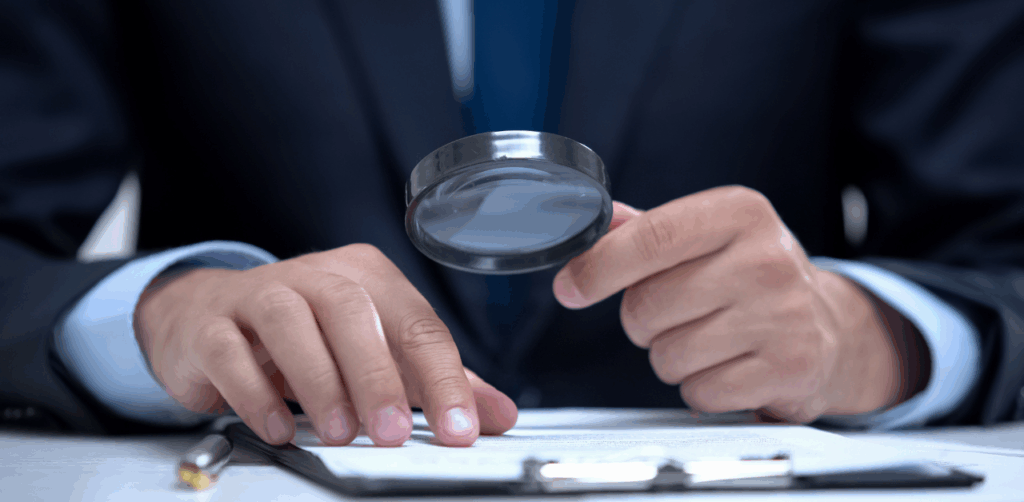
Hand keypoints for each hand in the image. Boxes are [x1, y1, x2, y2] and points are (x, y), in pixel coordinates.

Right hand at [135, 244, 517, 445]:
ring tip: (339, 432)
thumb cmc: (307, 334)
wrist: (209, 315)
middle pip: (353, 312)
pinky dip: (255, 392)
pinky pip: (230, 351)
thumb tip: (497, 415)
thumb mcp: (378, 352)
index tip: (460, 429)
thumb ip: (434, 382)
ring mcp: (258, 293)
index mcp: (367, 276)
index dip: (443, 378)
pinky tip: (278, 428)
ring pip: (290, 322)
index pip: (417, 323)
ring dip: (318, 381)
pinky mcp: (212, 323)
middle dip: (378, 377)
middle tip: (394, 434)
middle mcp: (316, 275)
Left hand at [553, 186, 916, 421]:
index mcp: (739, 213)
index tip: (570, 288)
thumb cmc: (749, 277)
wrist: (826, 326)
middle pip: (647, 306)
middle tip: (677, 315)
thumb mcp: (705, 236)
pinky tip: (729, 367)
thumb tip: (587, 223)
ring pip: (667, 355)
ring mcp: (783, 315)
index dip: (597, 269)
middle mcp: (767, 258)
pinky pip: (700, 392)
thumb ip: (643, 229)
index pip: (648, 239)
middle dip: (643, 321)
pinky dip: (701, 388)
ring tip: (708, 340)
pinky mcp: (790, 368)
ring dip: (671, 357)